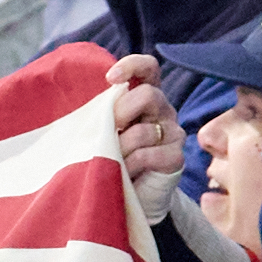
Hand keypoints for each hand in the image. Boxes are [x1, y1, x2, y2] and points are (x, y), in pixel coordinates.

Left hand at [107, 55, 183, 223]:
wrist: (128, 196)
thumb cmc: (111, 158)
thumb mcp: (103, 130)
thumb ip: (102, 112)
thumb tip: (86, 102)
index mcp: (146, 97)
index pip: (148, 69)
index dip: (132, 66)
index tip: (109, 78)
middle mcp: (163, 110)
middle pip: (148, 95)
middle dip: (120, 113)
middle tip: (107, 133)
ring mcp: (173, 133)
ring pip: (144, 131)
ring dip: (119, 148)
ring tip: (109, 160)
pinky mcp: (175, 157)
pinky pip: (147, 155)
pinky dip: (128, 165)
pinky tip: (123, 172)